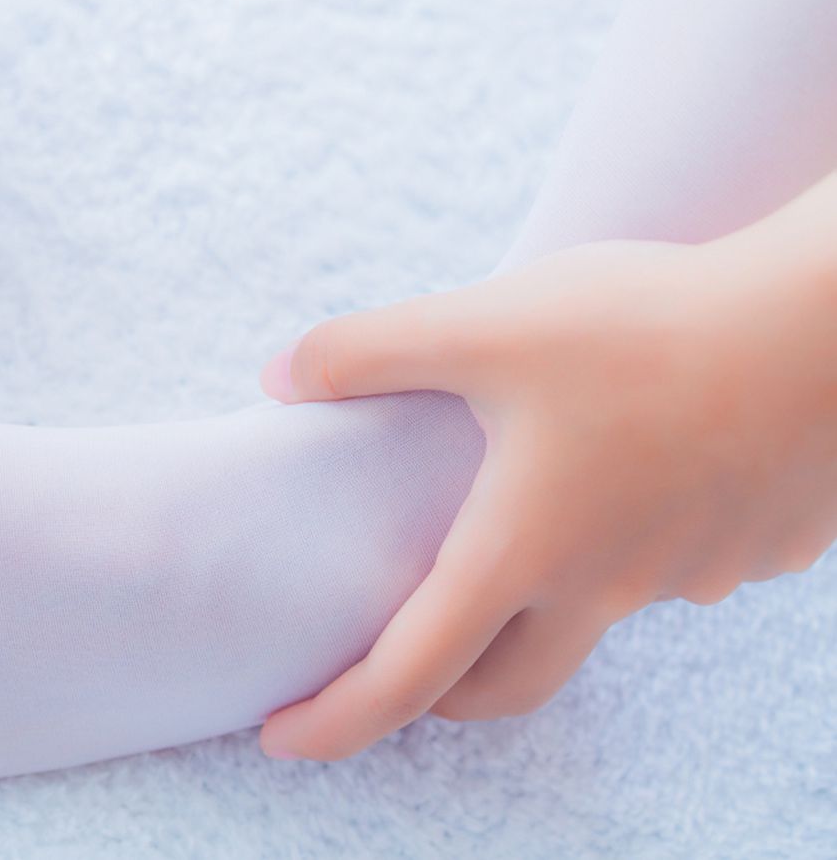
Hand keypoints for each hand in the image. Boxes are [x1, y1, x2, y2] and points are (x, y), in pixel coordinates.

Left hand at [255, 175, 836, 760]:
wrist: (832, 325)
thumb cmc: (649, 326)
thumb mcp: (484, 326)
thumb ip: (366, 352)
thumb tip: (279, 376)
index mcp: (526, 554)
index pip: (406, 677)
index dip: (333, 719)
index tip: (279, 736)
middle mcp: (608, 587)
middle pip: (508, 682)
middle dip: (439, 692)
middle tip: (394, 662)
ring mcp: (692, 574)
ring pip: (597, 610)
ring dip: (545, 589)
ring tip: (525, 508)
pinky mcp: (755, 544)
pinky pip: (674, 561)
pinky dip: (630, 538)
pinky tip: (637, 462)